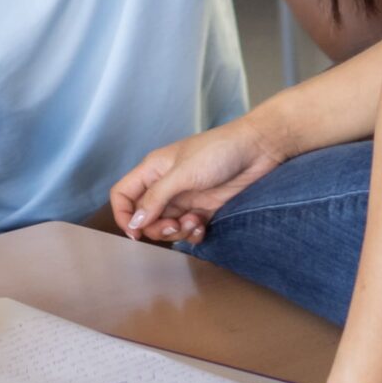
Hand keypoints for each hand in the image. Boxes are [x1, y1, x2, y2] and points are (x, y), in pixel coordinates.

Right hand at [109, 117, 285, 244]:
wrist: (258, 149)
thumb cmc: (218, 151)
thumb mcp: (182, 174)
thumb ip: (156, 199)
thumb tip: (134, 222)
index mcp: (152, 170)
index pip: (123, 195)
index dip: (124, 215)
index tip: (136, 232)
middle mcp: (165, 185)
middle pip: (145, 217)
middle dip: (157, 228)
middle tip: (175, 226)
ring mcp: (184, 198)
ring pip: (167, 226)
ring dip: (178, 231)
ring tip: (194, 222)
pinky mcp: (204, 208)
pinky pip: (188, 229)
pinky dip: (193, 233)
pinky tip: (203, 226)